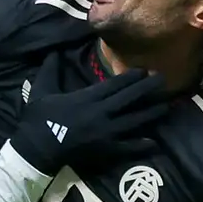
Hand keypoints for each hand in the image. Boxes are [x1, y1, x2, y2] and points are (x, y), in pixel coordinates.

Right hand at [10, 70, 163, 174]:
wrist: (36, 148)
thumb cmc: (39, 118)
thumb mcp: (42, 89)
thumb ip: (51, 69)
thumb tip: (54, 50)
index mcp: (87, 98)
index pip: (115, 85)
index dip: (132, 77)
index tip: (145, 70)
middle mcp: (101, 113)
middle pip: (130, 100)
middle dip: (148, 89)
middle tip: (163, 81)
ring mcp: (106, 134)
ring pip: (134, 121)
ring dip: (151, 114)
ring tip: (166, 106)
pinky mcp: (105, 151)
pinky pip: (127, 147)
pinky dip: (141, 145)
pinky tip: (154, 142)